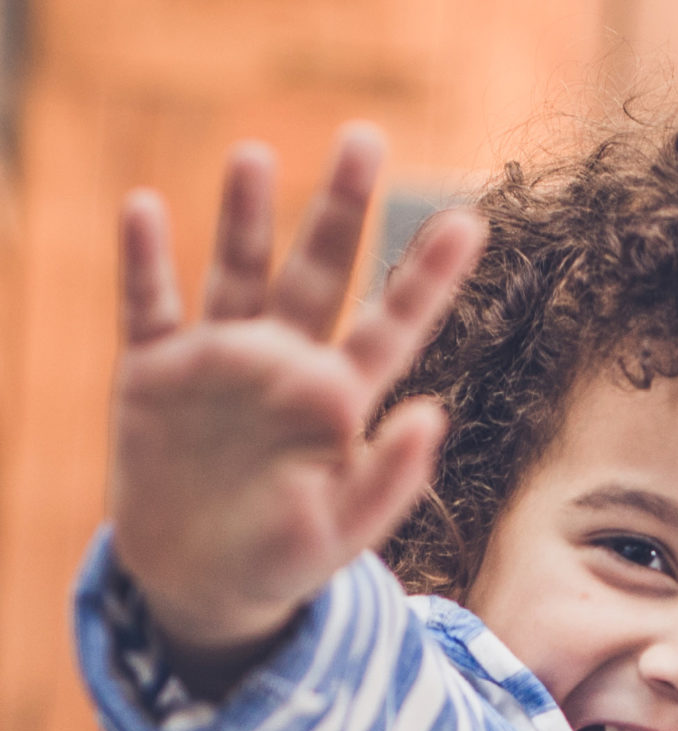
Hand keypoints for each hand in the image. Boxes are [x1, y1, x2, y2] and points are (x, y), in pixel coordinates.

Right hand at [109, 125, 485, 696]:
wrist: (201, 586)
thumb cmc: (284, 562)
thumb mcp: (343, 535)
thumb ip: (390, 480)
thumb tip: (433, 415)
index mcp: (340, 398)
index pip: (395, 324)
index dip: (430, 275)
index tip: (471, 221)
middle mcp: (286, 364)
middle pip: (320, 272)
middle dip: (342, 208)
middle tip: (364, 137)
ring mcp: (222, 362)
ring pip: (237, 271)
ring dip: (245, 216)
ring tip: (254, 155)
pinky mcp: (157, 373)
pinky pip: (149, 305)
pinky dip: (145, 261)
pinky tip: (145, 209)